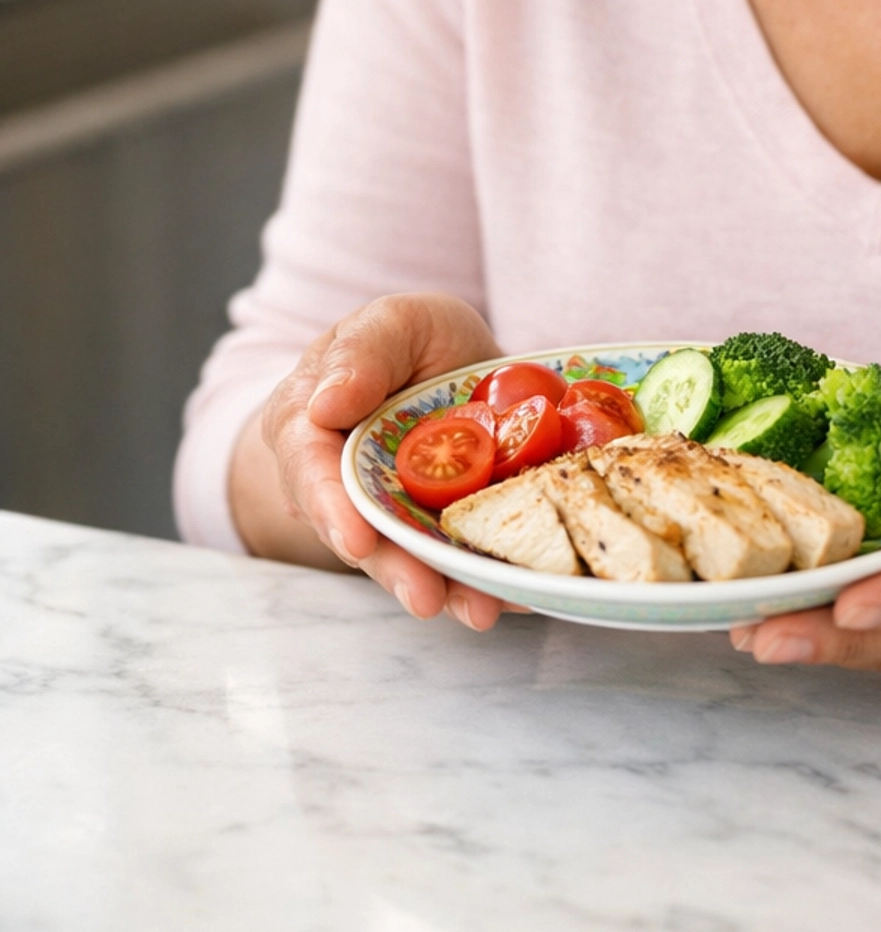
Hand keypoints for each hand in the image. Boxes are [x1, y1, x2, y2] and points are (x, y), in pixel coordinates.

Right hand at [259, 290, 512, 631]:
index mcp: (310, 429)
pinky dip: (490, 579)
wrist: (447, 368)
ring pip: (411, 561)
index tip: (357, 540)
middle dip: (395, 570)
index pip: (309, 471)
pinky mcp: (440, 535)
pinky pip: (460, 562)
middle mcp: (343, 488)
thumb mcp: (392, 323)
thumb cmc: (407, 344)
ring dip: (445, 590)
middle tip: (426, 597)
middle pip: (361, 535)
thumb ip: (362, 351)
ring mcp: (394, 518)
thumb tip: (325, 403)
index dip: (331, 509)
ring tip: (480, 609)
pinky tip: (520, 591)